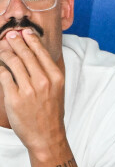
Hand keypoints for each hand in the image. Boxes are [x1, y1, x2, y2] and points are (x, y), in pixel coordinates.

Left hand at [0, 29, 65, 159]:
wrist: (47, 135)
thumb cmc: (52, 111)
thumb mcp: (58, 89)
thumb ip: (49, 71)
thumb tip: (36, 54)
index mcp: (56, 76)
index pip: (41, 52)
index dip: (32, 39)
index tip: (25, 32)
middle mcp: (43, 80)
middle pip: (26, 54)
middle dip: (16, 42)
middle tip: (10, 35)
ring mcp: (28, 89)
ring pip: (13, 62)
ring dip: (6, 52)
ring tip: (2, 47)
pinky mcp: (14, 98)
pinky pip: (4, 76)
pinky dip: (0, 68)